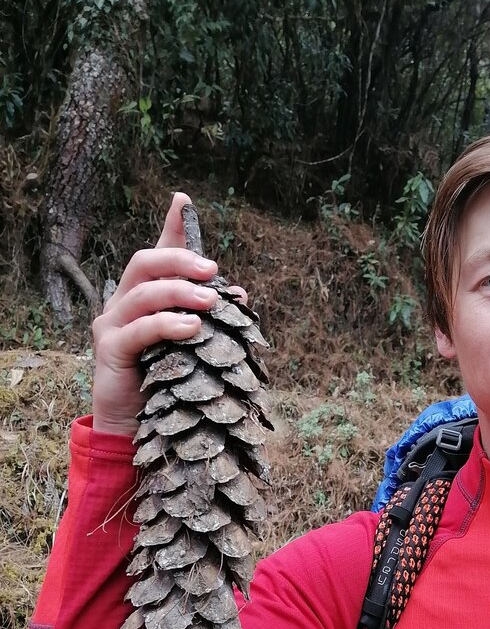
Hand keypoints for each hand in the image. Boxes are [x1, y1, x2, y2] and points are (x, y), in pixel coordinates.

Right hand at [91, 193, 245, 436]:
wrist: (133, 426)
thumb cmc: (166, 382)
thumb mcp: (192, 346)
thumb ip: (209, 318)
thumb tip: (241, 293)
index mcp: (143, 297)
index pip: (156, 254)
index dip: (171, 229)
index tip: (183, 202)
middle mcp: (123, 304)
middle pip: (145, 263)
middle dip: (181, 261)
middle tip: (212, 271)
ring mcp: (112, 325)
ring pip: (143, 294)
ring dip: (180, 293)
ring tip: (210, 302)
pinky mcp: (110, 350)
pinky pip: (138, 330)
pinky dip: (167, 324)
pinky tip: (192, 328)